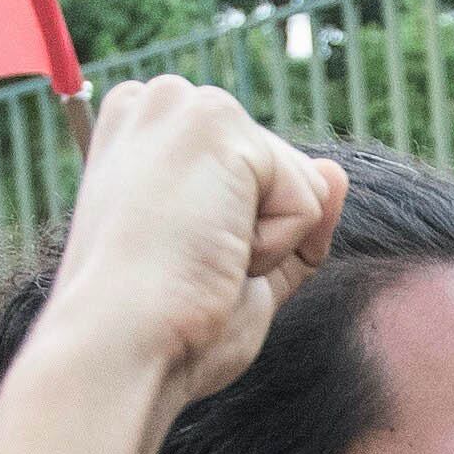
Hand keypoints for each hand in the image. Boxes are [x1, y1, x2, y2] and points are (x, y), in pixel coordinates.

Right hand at [36, 76, 350, 405]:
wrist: (117, 349)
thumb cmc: (158, 328)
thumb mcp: (234, 267)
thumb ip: (285, 221)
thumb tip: (336, 172)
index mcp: (144, 136)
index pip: (247, 174)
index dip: (239, 236)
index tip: (172, 264)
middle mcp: (158, 104)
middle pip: (279, 172)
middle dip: (256, 235)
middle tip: (188, 267)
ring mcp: (185, 106)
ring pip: (299, 184)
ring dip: (266, 244)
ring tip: (197, 260)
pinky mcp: (216, 124)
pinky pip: (305, 201)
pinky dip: (274, 247)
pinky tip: (214, 253)